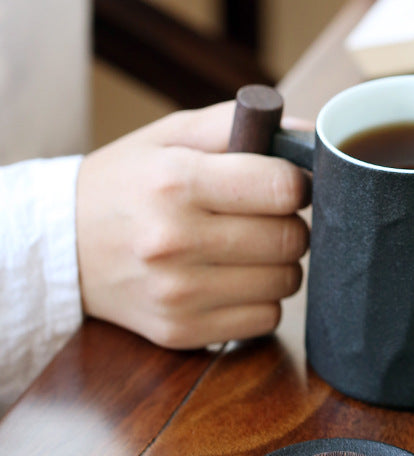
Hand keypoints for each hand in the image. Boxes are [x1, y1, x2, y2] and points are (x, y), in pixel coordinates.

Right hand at [76, 101, 310, 347]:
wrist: (62, 247)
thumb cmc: (128, 183)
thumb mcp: (172, 136)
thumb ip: (240, 124)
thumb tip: (309, 135)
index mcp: (175, 183)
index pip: (282, 189)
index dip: (297, 184)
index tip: (285, 184)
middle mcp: (174, 242)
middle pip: (292, 239)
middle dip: (290, 224)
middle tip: (266, 217)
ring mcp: (177, 294)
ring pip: (286, 282)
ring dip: (278, 264)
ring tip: (245, 248)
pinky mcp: (181, 331)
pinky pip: (266, 319)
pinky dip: (260, 299)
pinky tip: (231, 279)